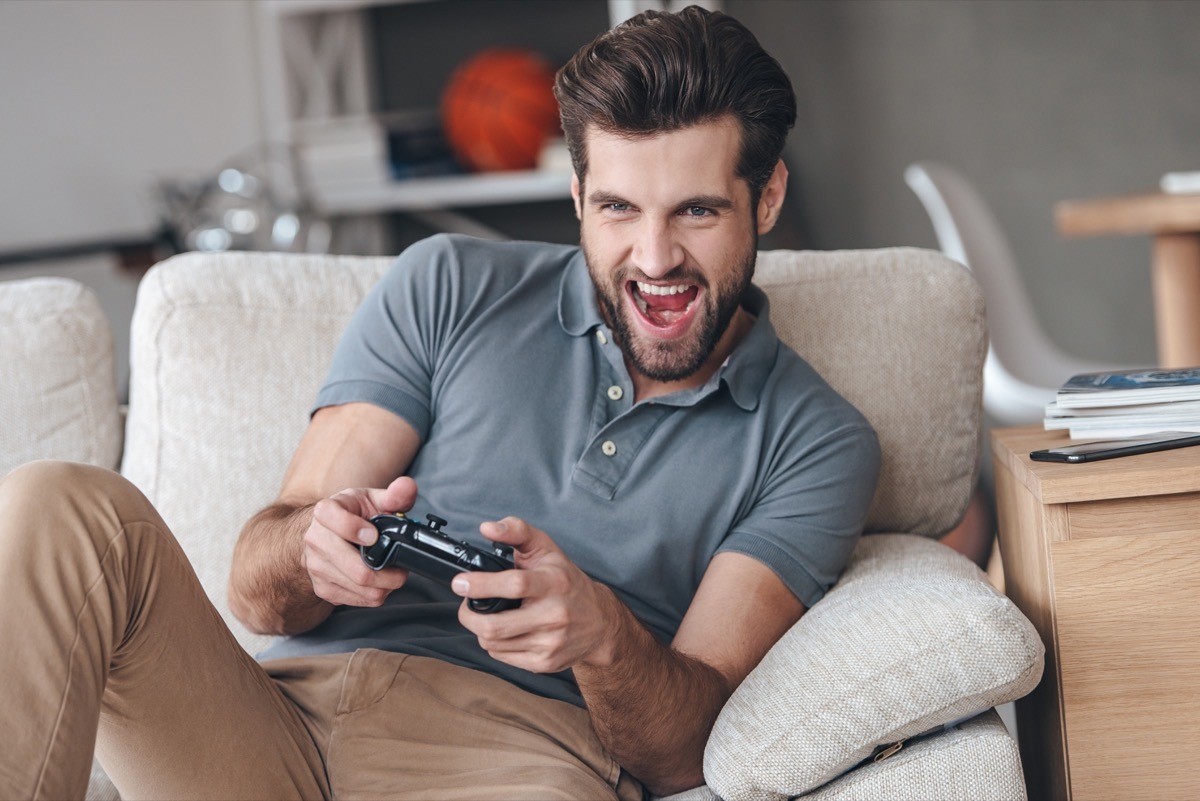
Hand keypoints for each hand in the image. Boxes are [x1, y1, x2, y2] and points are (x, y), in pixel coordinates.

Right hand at [303, 476, 416, 607]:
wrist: (323, 533)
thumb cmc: (351, 514)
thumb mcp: (371, 498)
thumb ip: (393, 494)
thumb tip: (407, 487)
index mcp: (325, 512)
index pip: (335, 520)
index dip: (357, 529)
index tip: (374, 535)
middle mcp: (316, 540)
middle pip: (357, 569)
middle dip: (389, 572)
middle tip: (402, 566)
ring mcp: (317, 567)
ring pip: (361, 587)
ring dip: (386, 584)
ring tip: (392, 571)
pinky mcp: (323, 589)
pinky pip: (358, 600)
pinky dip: (376, 593)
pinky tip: (378, 580)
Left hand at [452, 517, 621, 673]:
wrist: (600, 622)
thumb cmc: (568, 581)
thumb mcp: (546, 548)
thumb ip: (516, 531)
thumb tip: (487, 528)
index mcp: (554, 583)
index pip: (515, 585)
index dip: (482, 585)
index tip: (460, 583)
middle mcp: (554, 615)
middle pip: (496, 626)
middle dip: (469, 616)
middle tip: (467, 604)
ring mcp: (549, 643)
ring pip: (493, 643)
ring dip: (481, 629)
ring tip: (488, 616)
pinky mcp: (544, 663)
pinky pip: (502, 656)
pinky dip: (494, 644)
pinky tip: (505, 631)